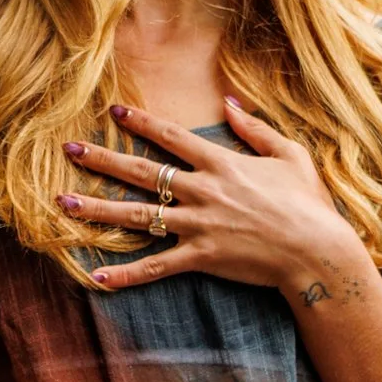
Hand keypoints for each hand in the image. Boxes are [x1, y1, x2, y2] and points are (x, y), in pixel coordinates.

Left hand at [59, 99, 364, 297]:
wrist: (317, 251)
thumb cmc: (309, 204)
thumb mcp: (289, 155)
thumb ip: (256, 128)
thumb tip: (230, 103)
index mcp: (222, 164)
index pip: (172, 137)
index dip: (141, 123)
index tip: (114, 111)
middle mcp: (203, 191)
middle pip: (142, 172)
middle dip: (103, 159)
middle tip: (69, 150)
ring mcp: (198, 225)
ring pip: (138, 216)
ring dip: (98, 209)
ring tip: (63, 203)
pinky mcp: (201, 258)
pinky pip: (156, 267)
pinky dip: (126, 275)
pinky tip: (96, 278)